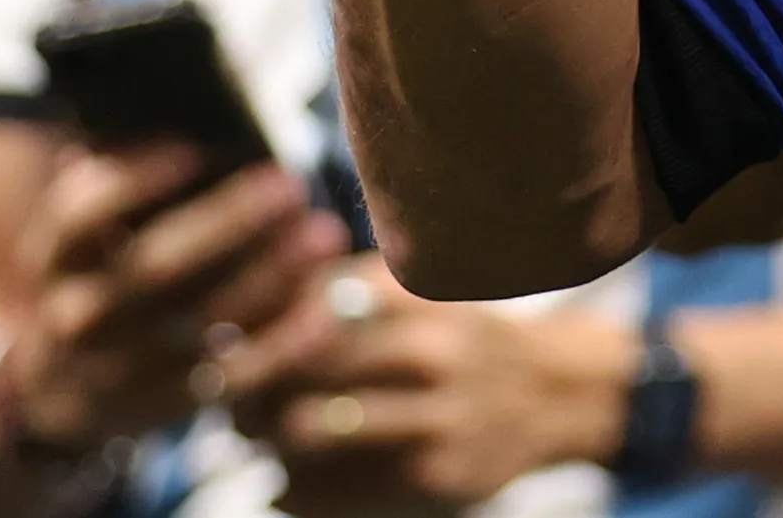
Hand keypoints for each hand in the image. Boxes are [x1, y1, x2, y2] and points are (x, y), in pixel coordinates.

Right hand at [0, 149, 346, 453]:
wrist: (58, 390)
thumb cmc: (104, 273)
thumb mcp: (90, 231)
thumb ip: (123, 173)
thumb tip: (190, 98)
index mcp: (57, 255)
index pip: (81, 214)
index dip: (134, 180)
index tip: (196, 148)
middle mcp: (78, 313)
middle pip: (152, 268)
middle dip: (226, 222)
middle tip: (290, 184)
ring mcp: (117, 369)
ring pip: (197, 324)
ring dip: (268, 278)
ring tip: (324, 234)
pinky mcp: (162, 408)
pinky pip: (228, 379)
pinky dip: (282, 345)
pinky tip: (327, 309)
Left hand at [217, 261, 632, 515]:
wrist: (557, 395)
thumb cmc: (462, 338)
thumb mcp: (419, 294)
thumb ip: (340, 293)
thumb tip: (232, 316)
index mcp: (416, 291)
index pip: (301, 301)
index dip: (250, 327)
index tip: (224, 343)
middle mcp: (427, 346)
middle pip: (295, 365)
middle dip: (244, 388)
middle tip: (228, 401)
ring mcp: (436, 414)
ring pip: (307, 428)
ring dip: (266, 439)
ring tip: (258, 441)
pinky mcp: (438, 475)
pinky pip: (335, 490)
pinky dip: (293, 491)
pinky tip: (286, 484)